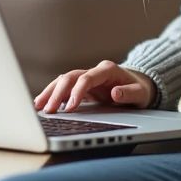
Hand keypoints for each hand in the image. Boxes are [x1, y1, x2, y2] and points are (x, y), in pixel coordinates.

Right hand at [34, 60, 156, 113]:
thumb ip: (129, 94)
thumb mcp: (141, 93)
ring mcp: (87, 78)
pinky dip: (53, 95)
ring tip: (39, 106)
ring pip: (63, 80)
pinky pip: (64, 88)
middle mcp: (94, 72)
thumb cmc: (140, 89)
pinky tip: (43, 103)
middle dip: (58, 93)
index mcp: (107, 70)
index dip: (77, 91)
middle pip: (70, 77)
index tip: (71, 107)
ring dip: (51, 92)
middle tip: (49, 110)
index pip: (87, 78)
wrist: (140, 85)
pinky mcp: (82, 87)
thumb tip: (115, 94)